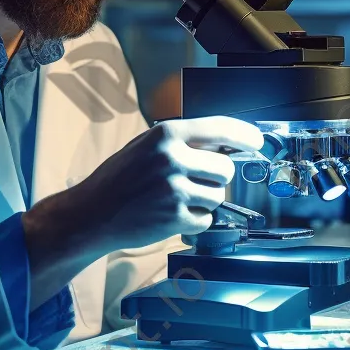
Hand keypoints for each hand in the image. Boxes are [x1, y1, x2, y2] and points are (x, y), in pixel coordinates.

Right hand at [71, 116, 264, 253]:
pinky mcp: (175, 219)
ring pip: (218, 195)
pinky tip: (173, 214)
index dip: (246, 136)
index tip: (257, 142)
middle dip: (217, 176)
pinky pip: (206, 219)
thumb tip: (224, 142)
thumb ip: (181, 141)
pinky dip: (196, 220)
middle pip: (225, 168)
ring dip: (206, 200)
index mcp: (166, 134)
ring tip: (179, 198)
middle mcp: (172, 159)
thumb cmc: (120, 177)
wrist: (92, 213)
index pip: (220, 129)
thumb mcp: (146, 145)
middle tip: (198, 180)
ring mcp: (174, 190)